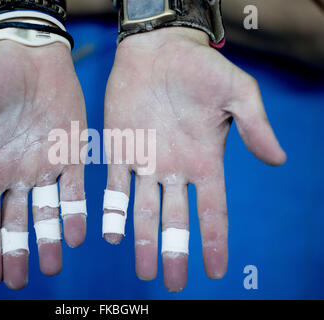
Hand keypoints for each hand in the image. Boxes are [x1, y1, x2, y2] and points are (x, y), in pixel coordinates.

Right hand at [0, 40, 86, 288]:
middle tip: (19, 282)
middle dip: (17, 252)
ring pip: (48, 213)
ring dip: (49, 240)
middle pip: (16, 224)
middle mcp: (18, 175)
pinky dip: (75, 212)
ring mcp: (47, 166)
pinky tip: (76, 234)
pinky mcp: (72, 154)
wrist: (30, 54)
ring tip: (51, 266)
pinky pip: (76, 190)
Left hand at [104, 28, 285, 291]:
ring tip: (145, 270)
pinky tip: (112, 234)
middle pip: (175, 220)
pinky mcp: (120, 149)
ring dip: (144, 241)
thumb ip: (255, 126)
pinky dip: (114, 210)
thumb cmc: (200, 68)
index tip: (216, 270)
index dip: (215, 241)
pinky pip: (115, 186)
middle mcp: (174, 169)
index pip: (212, 211)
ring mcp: (146, 162)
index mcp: (204, 161)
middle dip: (174, 251)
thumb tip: (278, 161)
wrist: (158, 49)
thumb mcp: (237, 92)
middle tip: (173, 284)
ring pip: (143, 211)